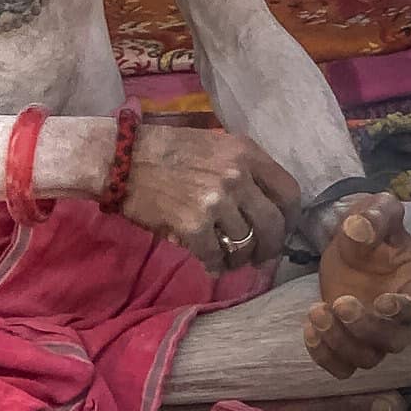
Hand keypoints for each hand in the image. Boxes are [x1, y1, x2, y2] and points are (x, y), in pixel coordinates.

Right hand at [122, 125, 300, 273]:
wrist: (120, 158)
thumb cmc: (166, 151)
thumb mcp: (215, 146)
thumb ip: (243, 170)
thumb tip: (265, 209)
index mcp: (246, 152)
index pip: (290, 192)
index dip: (290, 218)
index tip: (282, 230)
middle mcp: (237, 174)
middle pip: (274, 224)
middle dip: (270, 247)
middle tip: (261, 257)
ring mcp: (216, 200)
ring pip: (246, 244)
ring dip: (240, 259)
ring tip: (229, 261)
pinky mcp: (194, 224)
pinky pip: (217, 256)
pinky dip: (215, 265)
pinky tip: (209, 263)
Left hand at [305, 194, 410, 379]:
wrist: (352, 242)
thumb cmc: (372, 228)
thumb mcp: (376, 210)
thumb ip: (374, 216)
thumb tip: (360, 228)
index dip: (404, 311)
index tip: (383, 302)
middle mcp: (399, 318)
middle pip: (393, 342)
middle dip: (366, 328)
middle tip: (340, 302)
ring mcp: (373, 334)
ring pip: (367, 359)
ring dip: (341, 343)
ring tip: (316, 312)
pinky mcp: (348, 341)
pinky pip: (342, 367)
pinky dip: (325, 356)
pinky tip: (310, 329)